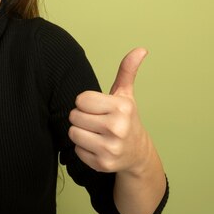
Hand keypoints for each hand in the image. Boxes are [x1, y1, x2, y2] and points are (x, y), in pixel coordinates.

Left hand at [68, 48, 150, 174]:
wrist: (137, 153)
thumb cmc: (125, 119)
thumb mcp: (125, 95)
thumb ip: (127, 71)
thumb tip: (140, 49)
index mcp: (122, 108)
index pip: (81, 100)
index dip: (86, 103)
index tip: (98, 108)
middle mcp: (117, 128)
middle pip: (74, 116)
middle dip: (82, 118)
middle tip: (97, 122)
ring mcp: (111, 148)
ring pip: (73, 133)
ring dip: (81, 133)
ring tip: (96, 133)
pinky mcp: (103, 164)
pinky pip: (77, 150)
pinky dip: (84, 149)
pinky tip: (98, 147)